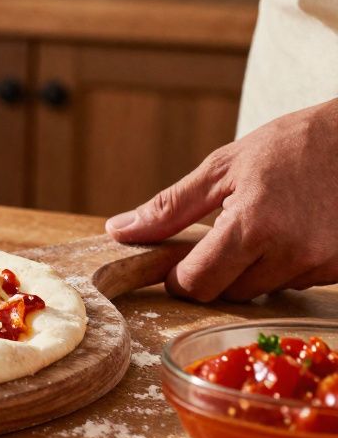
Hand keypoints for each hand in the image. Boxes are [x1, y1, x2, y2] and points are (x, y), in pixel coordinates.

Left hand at [106, 99, 337, 301]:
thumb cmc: (291, 145)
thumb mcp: (223, 167)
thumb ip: (170, 206)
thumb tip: (119, 230)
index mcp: (253, 225)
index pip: (198, 283)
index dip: (179, 278)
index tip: (177, 264)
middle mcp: (290, 252)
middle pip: (229, 292)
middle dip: (216, 271)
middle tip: (224, 233)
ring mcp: (321, 264)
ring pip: (262, 291)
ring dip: (252, 269)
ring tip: (265, 224)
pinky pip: (295, 283)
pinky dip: (285, 266)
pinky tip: (292, 231)